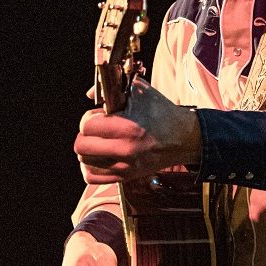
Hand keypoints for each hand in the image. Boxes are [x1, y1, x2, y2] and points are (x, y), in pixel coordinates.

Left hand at [74, 79, 200, 183]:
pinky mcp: (126, 176)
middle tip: (95, 130)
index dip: (88, 118)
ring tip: (97, 142)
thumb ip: (113, 88)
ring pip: (84, 162)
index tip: (97, 116)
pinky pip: (93, 177)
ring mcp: (125, 166)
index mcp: (128, 127)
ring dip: (87, 150)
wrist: (183, 139)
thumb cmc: (162, 113)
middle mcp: (125, 150)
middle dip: (85, 134)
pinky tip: (98, 157)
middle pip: (81, 146)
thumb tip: (90, 93)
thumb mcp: (140, 93)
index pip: (87, 126)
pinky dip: (90, 167)